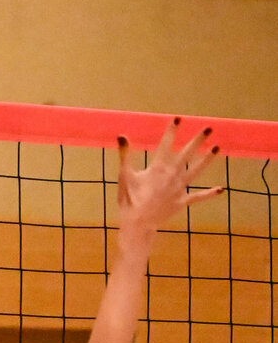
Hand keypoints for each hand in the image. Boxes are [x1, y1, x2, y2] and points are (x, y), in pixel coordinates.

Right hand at [117, 119, 221, 239]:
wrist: (138, 223)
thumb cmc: (129, 199)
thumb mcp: (124, 175)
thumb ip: (125, 155)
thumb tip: (122, 136)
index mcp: (158, 168)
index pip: (166, 144)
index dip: (172, 131)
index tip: (178, 119)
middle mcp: (172, 175)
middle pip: (187, 154)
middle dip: (198, 140)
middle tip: (209, 128)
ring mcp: (179, 188)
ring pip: (196, 171)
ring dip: (207, 159)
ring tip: (217, 148)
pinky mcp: (182, 202)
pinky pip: (198, 197)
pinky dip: (209, 194)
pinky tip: (220, 189)